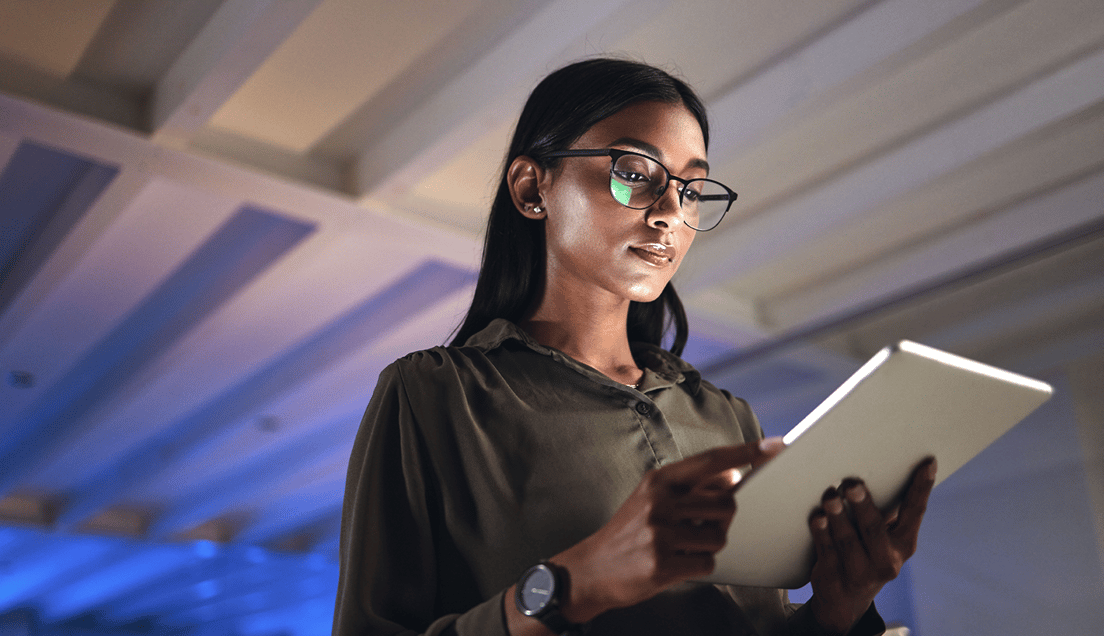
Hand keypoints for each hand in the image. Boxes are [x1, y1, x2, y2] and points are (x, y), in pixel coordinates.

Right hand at [550, 439, 783, 622]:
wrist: (591, 569)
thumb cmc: (628, 532)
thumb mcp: (653, 499)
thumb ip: (691, 487)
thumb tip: (732, 477)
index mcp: (659, 481)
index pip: (712, 461)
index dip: (746, 453)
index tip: (774, 446)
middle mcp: (660, 502)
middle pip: (726, 504)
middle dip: (722, 519)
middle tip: (697, 527)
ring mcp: (660, 534)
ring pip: (719, 536)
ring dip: (709, 545)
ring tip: (682, 547)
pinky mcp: (662, 564)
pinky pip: (707, 563)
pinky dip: (698, 566)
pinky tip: (676, 563)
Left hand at [807, 458, 936, 633]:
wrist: (845, 601)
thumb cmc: (865, 551)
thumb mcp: (881, 536)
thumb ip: (882, 509)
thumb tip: (874, 464)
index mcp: (904, 544)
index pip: (915, 512)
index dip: (922, 487)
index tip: (927, 462)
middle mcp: (887, 560)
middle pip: (874, 529)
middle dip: (863, 504)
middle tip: (852, 483)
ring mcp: (861, 572)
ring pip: (848, 541)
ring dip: (838, 517)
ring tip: (829, 497)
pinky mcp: (835, 577)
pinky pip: (827, 551)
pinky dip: (821, 533)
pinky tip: (816, 517)